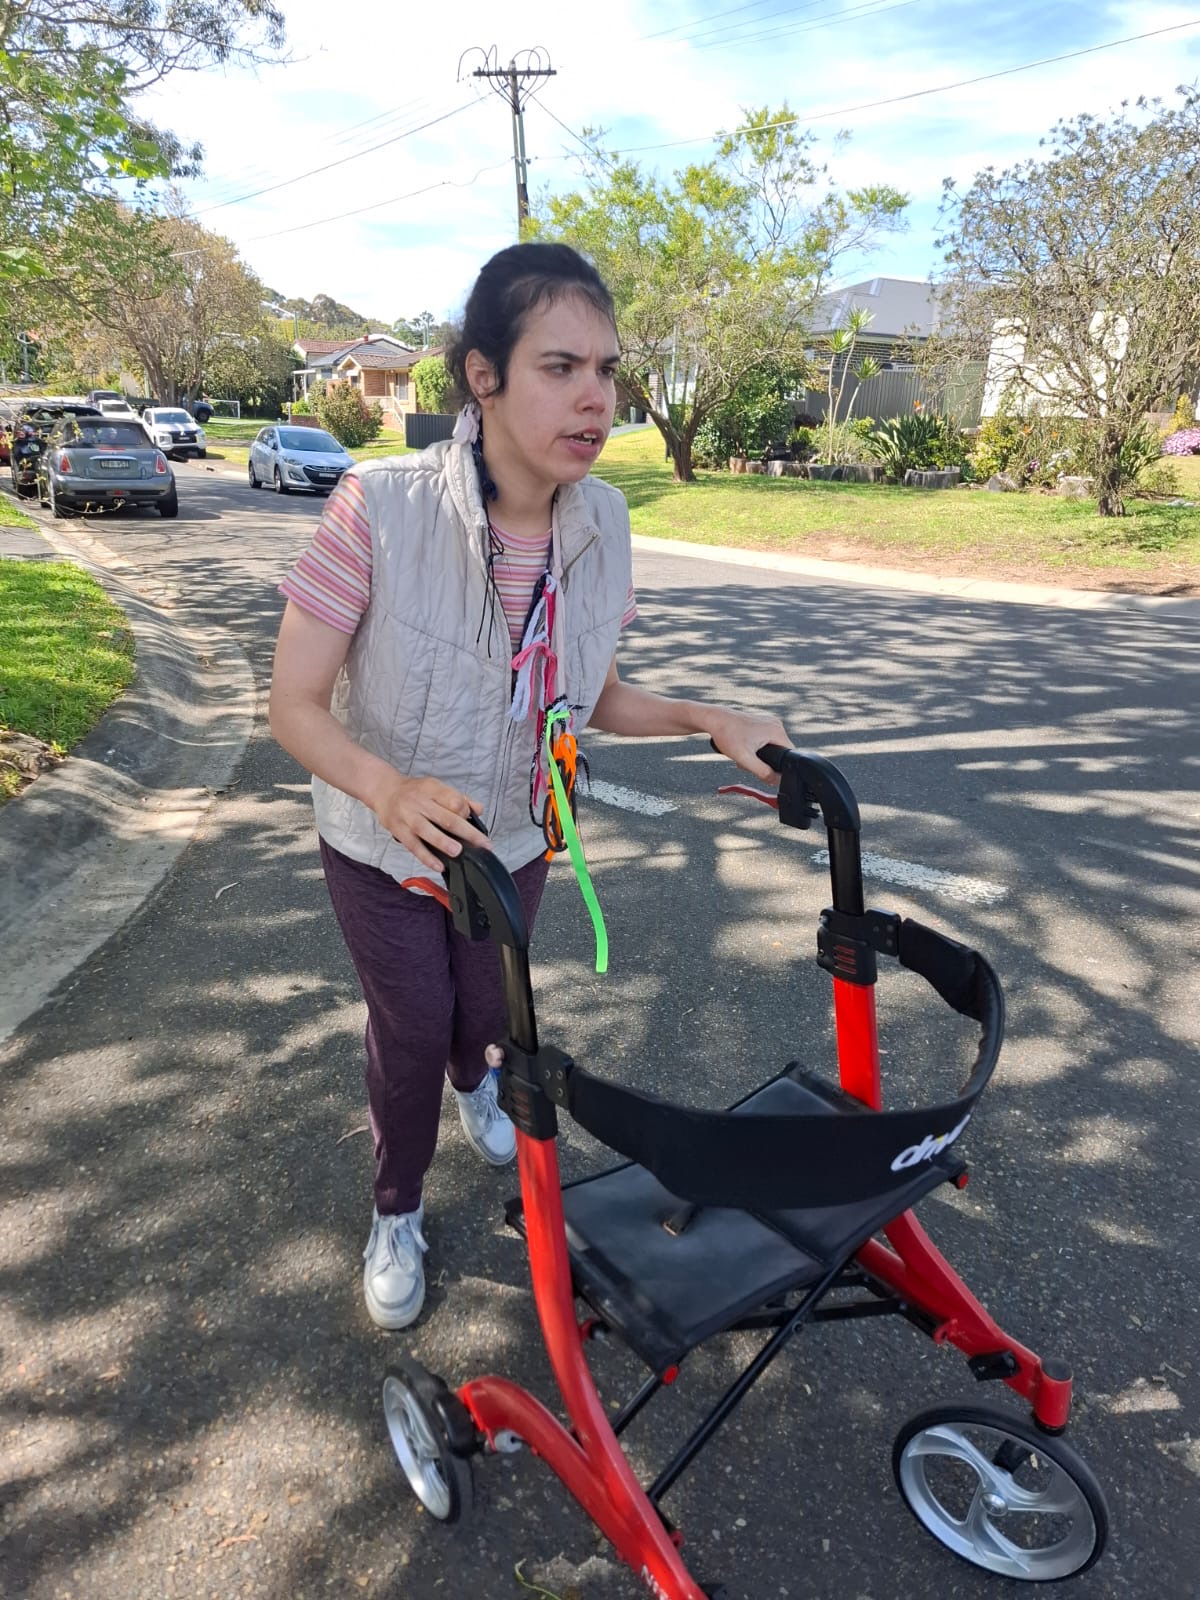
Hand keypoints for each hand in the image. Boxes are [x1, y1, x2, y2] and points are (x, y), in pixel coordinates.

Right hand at [371, 773, 490, 870]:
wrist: (384, 791)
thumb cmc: (414, 791)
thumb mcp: (436, 787)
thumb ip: (458, 798)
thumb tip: (479, 809)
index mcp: (433, 789)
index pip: (453, 799)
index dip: (465, 811)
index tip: (473, 821)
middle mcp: (420, 802)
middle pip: (446, 817)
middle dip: (467, 832)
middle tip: (483, 844)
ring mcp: (408, 817)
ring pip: (427, 831)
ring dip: (443, 842)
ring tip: (458, 852)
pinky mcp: (399, 831)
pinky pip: (414, 846)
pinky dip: (426, 857)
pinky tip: (438, 866)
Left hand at [705, 707, 790, 781]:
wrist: (714, 719)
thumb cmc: (727, 735)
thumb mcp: (744, 758)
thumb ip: (762, 772)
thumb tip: (775, 781)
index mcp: (777, 731)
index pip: (789, 754)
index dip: (780, 766)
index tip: (765, 770)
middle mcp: (776, 724)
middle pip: (780, 751)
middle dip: (765, 761)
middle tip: (748, 762)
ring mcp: (769, 721)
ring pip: (772, 745)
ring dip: (759, 755)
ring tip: (743, 753)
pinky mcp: (762, 722)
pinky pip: (766, 739)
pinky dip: (756, 746)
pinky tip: (744, 747)